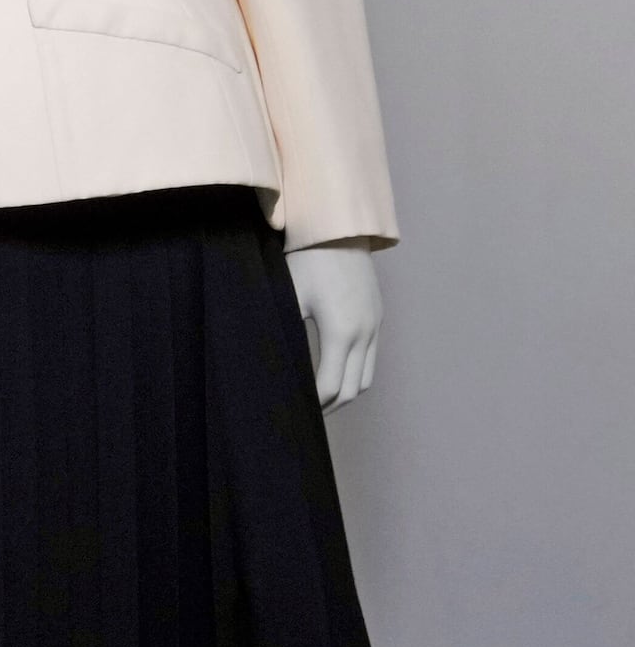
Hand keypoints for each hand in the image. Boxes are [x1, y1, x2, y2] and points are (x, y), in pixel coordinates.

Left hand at [290, 242, 381, 408]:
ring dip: (347, 392)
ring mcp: (374, 325)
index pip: (332, 387)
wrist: (338, 230)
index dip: (315, 404)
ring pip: (367, 376)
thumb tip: (270, 364)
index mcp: (341, 333)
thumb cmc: (306, 260)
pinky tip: (335, 372)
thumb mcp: (288, 297)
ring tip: (321, 401)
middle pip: (354, 389)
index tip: (296, 410)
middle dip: (332, 406)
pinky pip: (371, 356)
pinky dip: (356, 372)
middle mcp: (364, 333)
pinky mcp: (376, 316)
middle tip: (308, 416)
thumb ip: (284, 333)